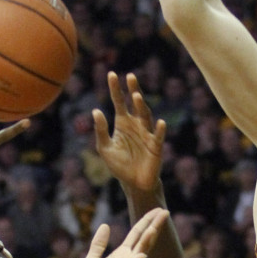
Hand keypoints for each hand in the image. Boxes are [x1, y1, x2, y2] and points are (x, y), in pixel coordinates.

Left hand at [71, 208, 169, 257]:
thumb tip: (105, 225)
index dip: (147, 221)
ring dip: (147, 242)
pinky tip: (141, 255)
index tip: (158, 209)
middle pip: (143, 240)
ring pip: (140, 255)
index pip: (137, 234)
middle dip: (153, 226)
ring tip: (154, 229)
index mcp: (121, 255)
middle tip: (164, 212)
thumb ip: (99, 244)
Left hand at [92, 72, 165, 191]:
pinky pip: (158, 136)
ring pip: (146, 116)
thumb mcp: (105, 148)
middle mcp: (136, 124)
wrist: (133, 183)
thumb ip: (101, 130)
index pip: (119, 102)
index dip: (115, 89)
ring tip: (136, 96)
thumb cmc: (119, 164)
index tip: (111, 74)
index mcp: (123, 123)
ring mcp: (147, 133)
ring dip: (142, 106)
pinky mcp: (156, 146)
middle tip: (129, 76)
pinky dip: (160, 130)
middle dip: (132, 90)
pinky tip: (161, 123)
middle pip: (135, 104)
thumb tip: (95, 110)